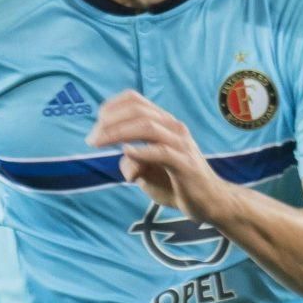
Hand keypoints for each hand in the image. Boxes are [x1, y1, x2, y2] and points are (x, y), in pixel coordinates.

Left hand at [90, 91, 228, 219]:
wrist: (210, 202)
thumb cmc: (177, 184)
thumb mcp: (148, 173)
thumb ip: (133, 163)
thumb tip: (124, 160)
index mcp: (165, 123)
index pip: (135, 100)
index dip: (111, 107)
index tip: (96, 125)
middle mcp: (174, 128)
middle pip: (137, 110)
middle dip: (109, 121)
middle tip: (92, 139)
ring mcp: (181, 144)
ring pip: (147, 126)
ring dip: (118, 132)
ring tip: (100, 143)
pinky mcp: (186, 164)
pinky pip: (161, 152)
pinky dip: (141, 151)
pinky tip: (127, 153)